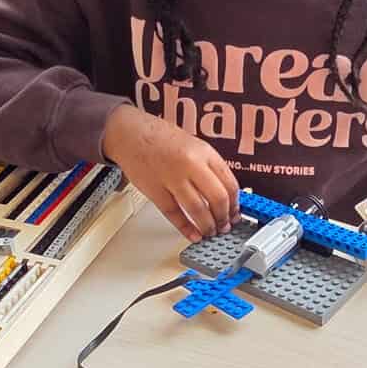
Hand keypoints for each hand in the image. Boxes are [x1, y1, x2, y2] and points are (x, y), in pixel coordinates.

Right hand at [102, 104, 238, 242]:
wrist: (130, 133)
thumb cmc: (161, 138)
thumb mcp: (194, 145)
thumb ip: (209, 167)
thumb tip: (224, 193)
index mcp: (204, 152)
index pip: (230, 183)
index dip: (236, 204)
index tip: (235, 213)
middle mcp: (191, 165)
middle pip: (217, 199)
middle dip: (224, 218)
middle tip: (225, 226)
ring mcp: (172, 178)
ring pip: (197, 210)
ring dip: (207, 226)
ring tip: (210, 232)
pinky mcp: (155, 191)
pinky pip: (174, 214)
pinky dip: (186, 228)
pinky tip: (193, 234)